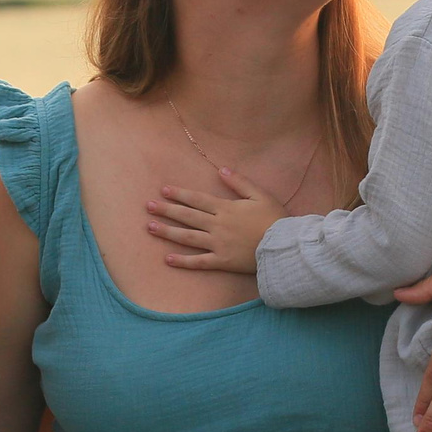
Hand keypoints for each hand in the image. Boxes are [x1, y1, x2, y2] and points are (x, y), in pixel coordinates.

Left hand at [144, 170, 283, 273]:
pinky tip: (167, 259)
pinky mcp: (222, 261)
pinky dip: (183, 261)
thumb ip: (239, 182)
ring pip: (187, 237)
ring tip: (150, 227)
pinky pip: (198, 262)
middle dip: (166, 210)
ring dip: (167, 232)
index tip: (163, 190)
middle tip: (147, 206)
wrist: (284, 246)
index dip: (179, 194)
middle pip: (187, 216)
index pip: (197, 199)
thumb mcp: (260, 195)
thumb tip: (221, 170)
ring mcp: (217, 244)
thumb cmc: (275, 219)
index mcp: (225, 208)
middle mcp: (217, 225)